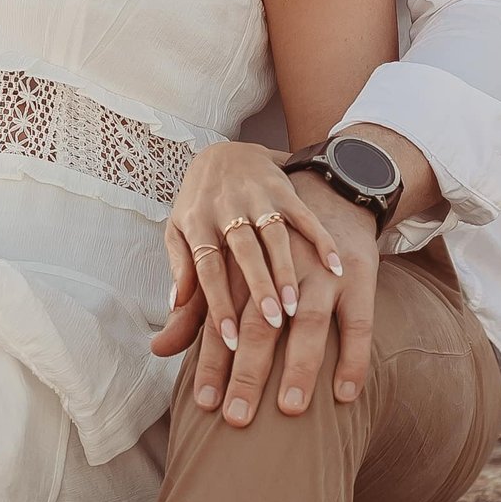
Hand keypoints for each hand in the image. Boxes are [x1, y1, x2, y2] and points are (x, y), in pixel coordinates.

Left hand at [154, 141, 378, 424]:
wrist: (229, 153)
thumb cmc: (203, 213)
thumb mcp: (181, 245)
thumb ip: (180, 297)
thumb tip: (162, 344)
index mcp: (196, 227)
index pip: (206, 274)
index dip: (215, 309)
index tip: (226, 347)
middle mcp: (228, 214)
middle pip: (242, 264)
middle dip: (255, 304)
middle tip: (266, 348)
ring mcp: (261, 202)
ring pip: (277, 240)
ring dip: (286, 276)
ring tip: (295, 316)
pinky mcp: (291, 194)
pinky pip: (309, 219)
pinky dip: (322, 241)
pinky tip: (338, 269)